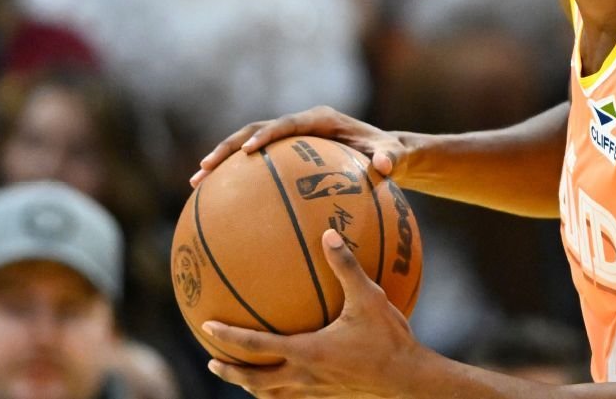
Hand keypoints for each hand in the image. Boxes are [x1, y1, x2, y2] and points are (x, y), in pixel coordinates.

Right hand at [190, 106, 412, 187]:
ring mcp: (291, 138)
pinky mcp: (286, 154)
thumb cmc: (390, 155)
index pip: (288, 123)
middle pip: (256, 130)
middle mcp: (301, 124)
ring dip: (222, 161)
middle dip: (228, 147)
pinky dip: (237, 179)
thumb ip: (390, 158)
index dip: (266, 134)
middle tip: (205, 168)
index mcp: (321, 119)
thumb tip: (384, 166)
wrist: (386, 154)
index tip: (248, 151)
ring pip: (248, 144)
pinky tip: (216, 204)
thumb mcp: (394, 156)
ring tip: (197, 183)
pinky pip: (258, 165)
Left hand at [205, 229, 425, 397]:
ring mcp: (315, 391)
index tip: (207, 326)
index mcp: (307, 352)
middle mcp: (304, 376)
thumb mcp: (369, 298)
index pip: (257, 345)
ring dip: (252, 385)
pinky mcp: (329, 397)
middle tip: (212, 360)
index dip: (229, 336)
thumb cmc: (389, 339)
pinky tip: (287, 378)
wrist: (408, 379)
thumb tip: (328, 234)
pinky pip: (294, 397)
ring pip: (272, 395)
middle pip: (255, 380)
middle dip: (231, 371)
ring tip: (241, 376)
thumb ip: (346, 266)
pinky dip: (279, 390)